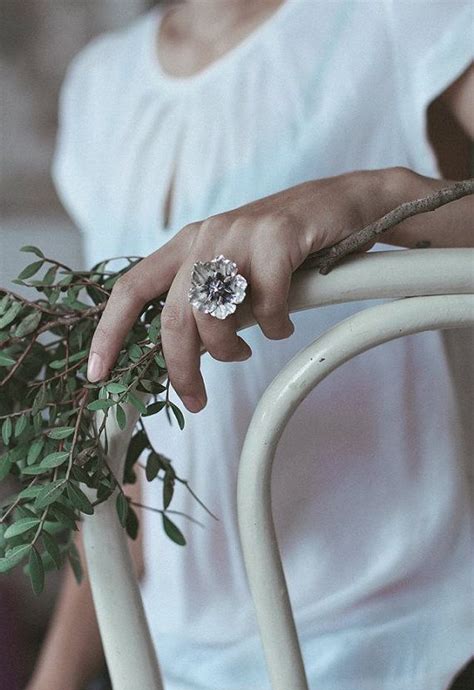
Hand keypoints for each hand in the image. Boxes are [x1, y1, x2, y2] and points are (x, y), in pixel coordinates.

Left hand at [87, 171, 389, 411]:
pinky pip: (266, 304)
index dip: (108, 331)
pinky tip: (283, 324)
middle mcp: (205, 235)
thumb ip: (206, 302)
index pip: (130, 288)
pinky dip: (274, 327)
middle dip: (181, 367)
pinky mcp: (277, 237)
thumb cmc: (284, 249)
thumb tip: (184, 353)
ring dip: (230, 348)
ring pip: (214, 313)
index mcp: (186, 244)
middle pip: (173, 316)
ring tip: (247, 350)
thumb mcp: (233, 269)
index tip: (98, 373)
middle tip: (195, 398)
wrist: (343, 205)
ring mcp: (240, 233)